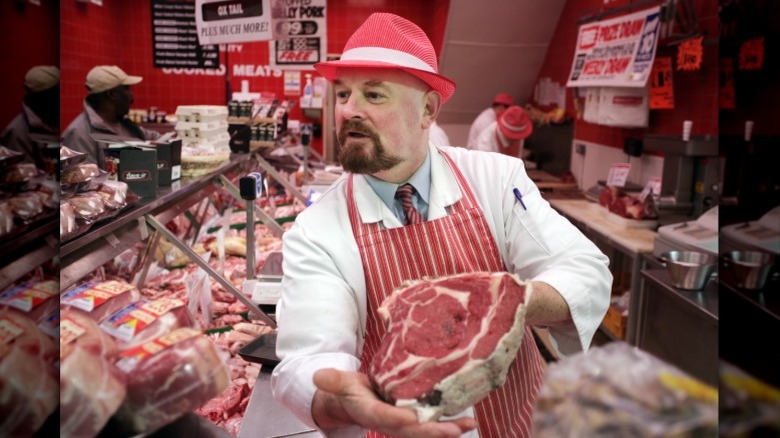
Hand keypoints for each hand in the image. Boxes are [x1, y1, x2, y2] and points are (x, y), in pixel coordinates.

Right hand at [312, 368, 476, 437]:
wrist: (354, 404)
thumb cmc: (349, 391)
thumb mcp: (340, 383)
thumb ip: (333, 381)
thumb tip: (318, 375)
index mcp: (371, 412)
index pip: (384, 418)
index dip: (396, 419)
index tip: (409, 417)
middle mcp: (390, 422)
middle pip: (412, 431)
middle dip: (432, 431)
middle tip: (451, 430)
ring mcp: (404, 424)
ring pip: (427, 431)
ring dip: (447, 429)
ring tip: (467, 424)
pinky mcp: (415, 420)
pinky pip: (433, 423)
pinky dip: (452, 423)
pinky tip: (469, 420)